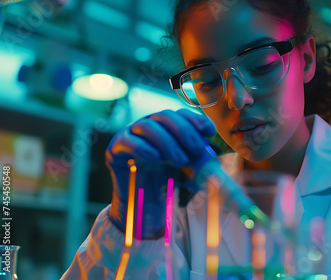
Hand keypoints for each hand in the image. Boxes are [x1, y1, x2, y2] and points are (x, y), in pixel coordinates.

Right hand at [107, 109, 215, 238]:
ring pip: (148, 127)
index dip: (195, 119)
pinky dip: (141, 147)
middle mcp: (149, 125)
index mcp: (167, 127)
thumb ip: (200, 160)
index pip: (180, 114)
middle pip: (165, 116)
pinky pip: (127, 141)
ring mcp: (130, 134)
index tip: (209, 131)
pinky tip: (154, 157)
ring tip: (180, 161)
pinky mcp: (115, 148)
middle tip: (196, 150)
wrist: (145, 206)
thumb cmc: (169, 183)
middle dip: (184, 131)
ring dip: (167, 142)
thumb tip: (215, 155)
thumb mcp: (189, 170)